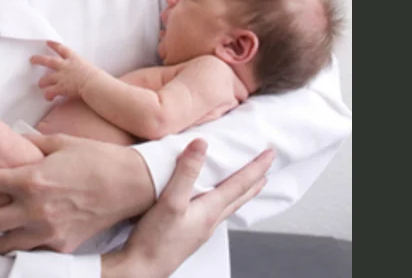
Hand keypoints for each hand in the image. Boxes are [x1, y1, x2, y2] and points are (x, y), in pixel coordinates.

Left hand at [0, 132, 155, 253]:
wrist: (131, 185)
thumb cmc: (97, 158)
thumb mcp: (61, 143)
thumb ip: (31, 145)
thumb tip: (13, 140)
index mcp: (31, 178)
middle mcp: (35, 207)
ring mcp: (47, 230)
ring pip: (4, 243)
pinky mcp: (61, 245)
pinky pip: (31, 249)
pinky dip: (15, 249)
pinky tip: (3, 249)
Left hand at [30, 40, 100, 99]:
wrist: (94, 83)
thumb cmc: (96, 76)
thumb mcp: (89, 68)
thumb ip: (82, 68)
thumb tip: (85, 73)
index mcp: (74, 59)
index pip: (62, 49)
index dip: (54, 45)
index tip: (47, 42)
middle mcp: (65, 66)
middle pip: (49, 61)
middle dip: (39, 59)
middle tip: (31, 59)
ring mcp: (62, 77)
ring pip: (46, 78)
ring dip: (42, 82)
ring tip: (40, 84)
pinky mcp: (61, 87)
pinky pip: (50, 92)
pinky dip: (48, 95)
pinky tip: (48, 98)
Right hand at [103, 139, 274, 277]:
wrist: (141, 269)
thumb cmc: (155, 241)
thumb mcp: (171, 201)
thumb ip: (186, 173)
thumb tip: (201, 145)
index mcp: (210, 211)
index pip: (240, 184)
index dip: (256, 167)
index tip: (269, 153)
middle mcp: (210, 221)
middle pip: (240, 197)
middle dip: (255, 181)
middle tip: (267, 168)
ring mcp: (200, 230)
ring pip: (228, 206)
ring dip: (241, 192)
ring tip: (249, 185)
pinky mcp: (190, 234)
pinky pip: (214, 213)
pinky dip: (223, 201)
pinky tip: (213, 202)